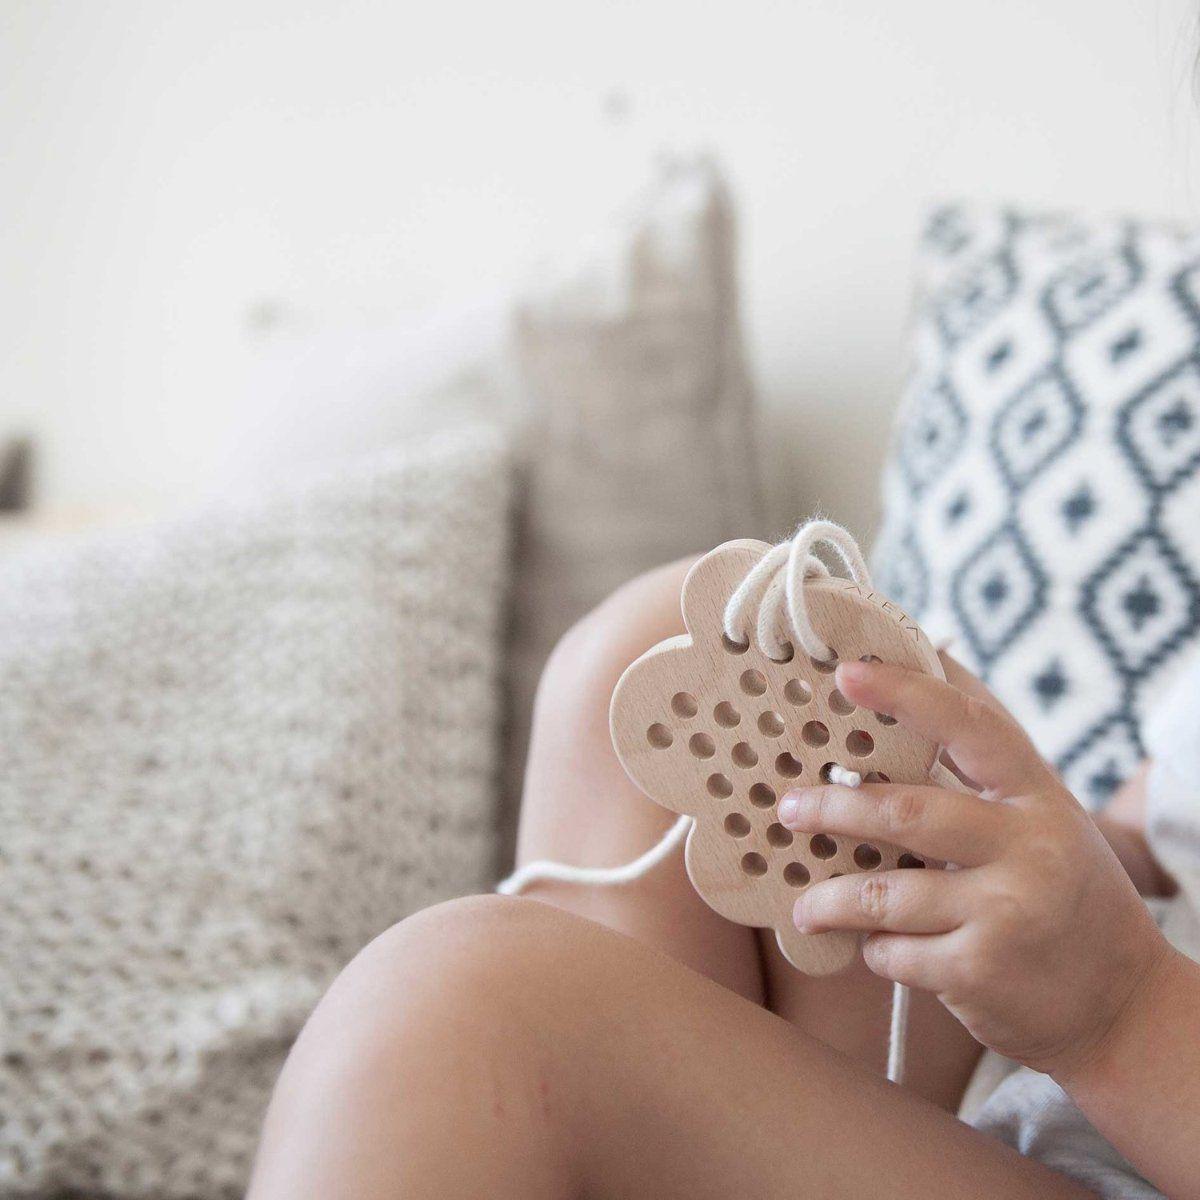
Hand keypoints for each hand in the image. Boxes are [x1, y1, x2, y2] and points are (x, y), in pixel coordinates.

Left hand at [777, 655, 1174, 1079]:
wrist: (1124, 1007)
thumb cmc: (1065, 896)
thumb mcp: (1044, 823)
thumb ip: (982, 779)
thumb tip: (896, 711)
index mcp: (1039, 797)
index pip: (970, 726)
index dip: (905, 693)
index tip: (847, 674)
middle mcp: (1028, 848)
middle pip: (906, 812)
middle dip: (833, 808)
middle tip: (788, 808)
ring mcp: (1006, 911)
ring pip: (883, 894)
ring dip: (830, 900)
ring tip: (805, 906)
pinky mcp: (980, 971)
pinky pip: (893, 953)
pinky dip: (873, 950)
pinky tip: (876, 949)